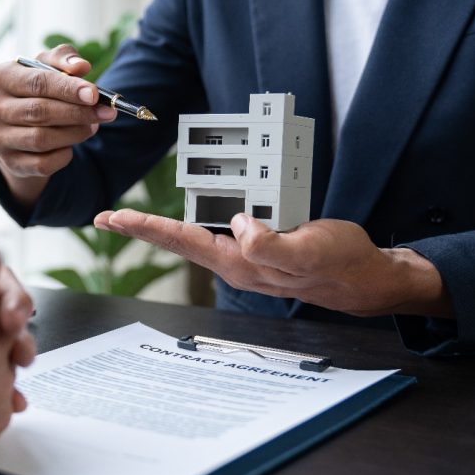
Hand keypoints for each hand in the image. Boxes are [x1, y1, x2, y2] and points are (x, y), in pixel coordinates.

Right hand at [0, 44, 117, 206]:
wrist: (15, 126)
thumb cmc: (34, 90)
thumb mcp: (46, 67)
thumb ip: (64, 59)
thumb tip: (81, 67)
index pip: (37, 82)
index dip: (68, 89)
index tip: (94, 95)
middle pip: (40, 112)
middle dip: (78, 112)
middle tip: (105, 112)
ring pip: (42, 139)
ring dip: (74, 133)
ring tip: (92, 126)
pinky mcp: (8, 162)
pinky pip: (43, 163)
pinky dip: (64, 155)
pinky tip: (71, 145)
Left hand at [94, 209, 452, 317]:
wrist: (365, 276)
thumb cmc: (339, 265)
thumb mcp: (308, 253)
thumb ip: (271, 245)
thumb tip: (239, 225)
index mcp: (240, 263)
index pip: (183, 241)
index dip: (146, 228)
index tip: (113, 218)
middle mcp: (236, 259)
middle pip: (180, 239)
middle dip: (143, 228)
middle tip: (108, 217)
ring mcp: (247, 252)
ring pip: (202, 229)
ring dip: (172, 218)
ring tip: (140, 213)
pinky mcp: (262, 240)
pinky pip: (229, 221)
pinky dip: (212, 206)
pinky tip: (207, 198)